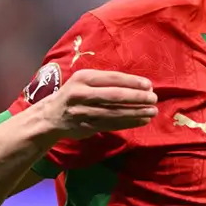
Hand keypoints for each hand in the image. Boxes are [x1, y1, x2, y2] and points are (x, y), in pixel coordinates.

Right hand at [39, 69, 157, 139]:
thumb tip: (137, 84)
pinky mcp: (87, 126)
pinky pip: (112, 125)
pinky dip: (129, 123)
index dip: (133, 82)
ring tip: (152, 111)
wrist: (51, 116)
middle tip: (154, 99)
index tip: (149, 85)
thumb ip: (105, 81)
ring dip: (136, 112)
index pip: (113, 78)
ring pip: (115, 112)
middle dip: (137, 98)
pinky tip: (141, 120)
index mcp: (83, 78)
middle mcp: (82, 94)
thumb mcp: (83, 81)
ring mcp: (84, 112)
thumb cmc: (74, 94)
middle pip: (115, 96)